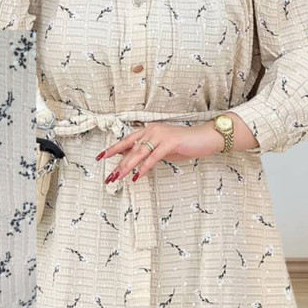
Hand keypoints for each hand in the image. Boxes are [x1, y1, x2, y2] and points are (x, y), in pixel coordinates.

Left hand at [98, 123, 223, 183]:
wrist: (205, 138)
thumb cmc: (185, 144)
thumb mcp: (163, 149)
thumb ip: (149, 152)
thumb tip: (135, 161)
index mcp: (149, 130)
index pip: (127, 140)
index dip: (114, 149)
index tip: (102, 157)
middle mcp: (152, 130)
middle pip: (131, 148)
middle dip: (118, 163)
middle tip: (109, 175)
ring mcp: (160, 135)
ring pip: (139, 152)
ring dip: (128, 166)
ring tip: (118, 177)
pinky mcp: (170, 142)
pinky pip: (153, 157)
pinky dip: (144, 167)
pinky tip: (138, 176)